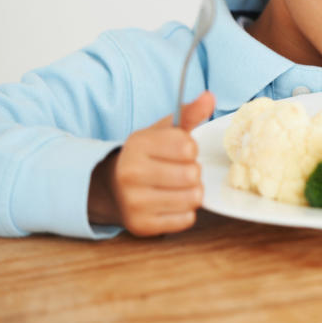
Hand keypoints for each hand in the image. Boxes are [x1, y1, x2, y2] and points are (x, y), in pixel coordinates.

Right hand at [88, 91, 215, 236]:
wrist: (112, 188)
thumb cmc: (146, 156)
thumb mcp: (163, 131)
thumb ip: (189, 113)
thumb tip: (210, 96)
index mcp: (137, 145)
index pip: (188, 147)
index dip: (191, 149)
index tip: (180, 151)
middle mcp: (131, 174)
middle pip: (192, 174)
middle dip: (193, 172)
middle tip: (180, 171)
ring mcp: (134, 202)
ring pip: (193, 198)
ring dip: (192, 192)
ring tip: (178, 187)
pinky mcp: (141, 226)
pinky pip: (186, 220)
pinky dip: (185, 212)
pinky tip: (171, 203)